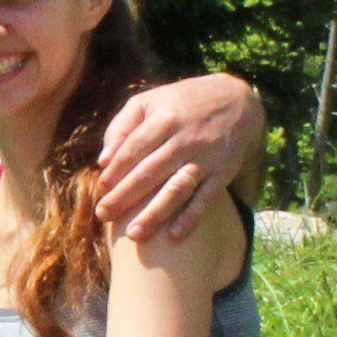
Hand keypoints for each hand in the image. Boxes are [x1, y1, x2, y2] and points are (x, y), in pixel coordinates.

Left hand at [95, 73, 263, 242]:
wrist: (235, 99)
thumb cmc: (181, 103)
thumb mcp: (149, 101)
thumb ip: (122, 126)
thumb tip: (103, 160)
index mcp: (164, 119)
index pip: (133, 149)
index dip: (115, 171)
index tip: (101, 190)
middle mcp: (184, 139)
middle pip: (150, 172)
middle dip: (124, 196)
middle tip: (104, 215)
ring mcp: (205, 157)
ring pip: (176, 189)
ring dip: (155, 213)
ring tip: (134, 235)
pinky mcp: (222, 173)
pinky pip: (205, 198)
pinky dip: (191, 217)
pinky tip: (174, 236)